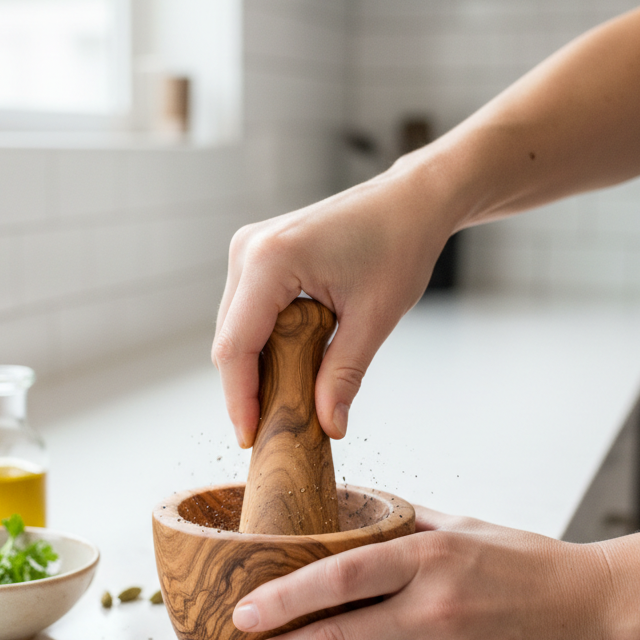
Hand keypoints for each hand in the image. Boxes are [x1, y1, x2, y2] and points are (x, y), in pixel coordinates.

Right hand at [212, 159, 457, 447]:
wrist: (410, 202)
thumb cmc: (399, 245)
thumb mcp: (373, 318)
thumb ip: (344, 375)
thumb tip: (329, 427)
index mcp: (269, 260)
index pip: (236, 346)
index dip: (239, 398)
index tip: (250, 437)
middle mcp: (248, 249)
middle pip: (229, 338)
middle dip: (246, 387)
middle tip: (270, 430)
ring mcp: (249, 247)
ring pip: (235, 326)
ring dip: (255, 365)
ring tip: (283, 403)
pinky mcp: (259, 251)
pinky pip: (248, 309)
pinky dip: (263, 342)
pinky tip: (287, 367)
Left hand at [216, 507, 615, 639]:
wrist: (593, 611)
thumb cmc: (527, 563)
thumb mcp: (462, 525)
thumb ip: (400, 522)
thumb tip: (343, 511)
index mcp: (430, 557)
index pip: (342, 577)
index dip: (286, 597)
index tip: (245, 611)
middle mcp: (433, 609)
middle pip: (335, 639)